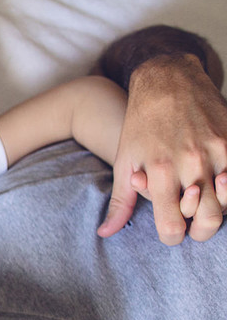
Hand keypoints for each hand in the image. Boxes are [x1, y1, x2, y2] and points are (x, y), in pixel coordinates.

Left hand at [98, 55, 226, 243]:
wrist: (167, 81)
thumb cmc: (140, 125)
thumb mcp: (123, 162)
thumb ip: (121, 201)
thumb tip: (105, 233)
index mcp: (160, 173)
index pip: (173, 227)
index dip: (173, 238)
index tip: (172, 234)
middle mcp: (191, 163)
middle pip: (209, 219)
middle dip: (201, 232)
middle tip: (194, 229)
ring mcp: (217, 150)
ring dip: (218, 209)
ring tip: (205, 206)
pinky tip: (219, 185)